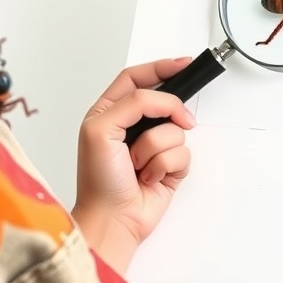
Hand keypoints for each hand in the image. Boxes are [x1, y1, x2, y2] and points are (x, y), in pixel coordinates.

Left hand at [72, 58, 194, 273]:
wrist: (112, 219)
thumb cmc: (98, 180)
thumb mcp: (101, 129)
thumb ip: (134, 103)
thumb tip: (166, 101)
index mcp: (109, 112)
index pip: (136, 78)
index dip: (160, 68)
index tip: (183, 63)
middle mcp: (131, 126)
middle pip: (163, 102)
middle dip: (169, 112)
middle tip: (174, 120)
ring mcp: (152, 146)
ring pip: (175, 129)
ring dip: (156, 150)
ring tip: (139, 166)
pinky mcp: (168, 166)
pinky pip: (183, 152)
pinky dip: (166, 166)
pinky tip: (149, 178)